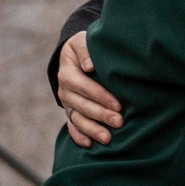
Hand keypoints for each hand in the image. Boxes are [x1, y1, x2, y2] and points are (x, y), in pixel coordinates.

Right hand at [58, 32, 123, 147]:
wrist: (75, 55)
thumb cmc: (85, 46)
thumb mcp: (82, 41)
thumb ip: (85, 50)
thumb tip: (89, 66)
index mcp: (67, 72)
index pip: (83, 86)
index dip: (100, 96)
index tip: (117, 104)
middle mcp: (65, 90)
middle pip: (82, 105)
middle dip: (101, 115)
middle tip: (119, 122)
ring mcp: (67, 103)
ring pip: (77, 119)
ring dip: (92, 129)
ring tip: (108, 139)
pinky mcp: (70, 111)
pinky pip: (72, 126)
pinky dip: (78, 136)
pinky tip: (89, 145)